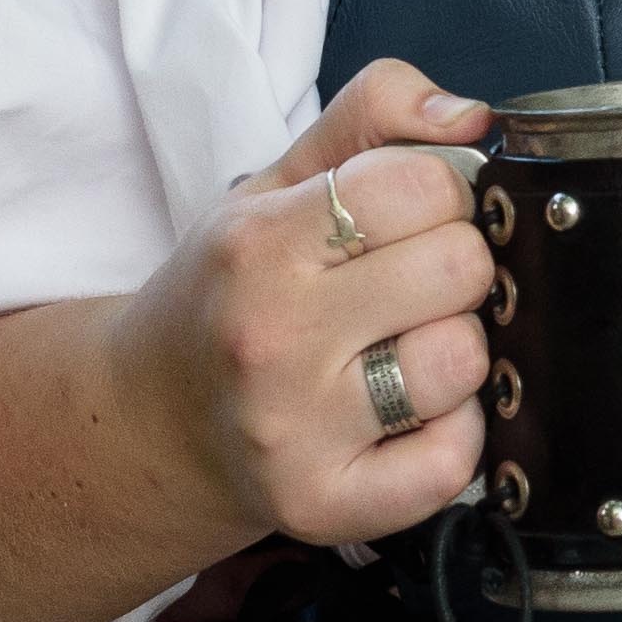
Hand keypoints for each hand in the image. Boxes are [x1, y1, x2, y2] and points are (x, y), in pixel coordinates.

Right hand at [111, 60, 501, 552]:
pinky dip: (453, 435)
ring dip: (457, 351)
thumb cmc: (228, 293)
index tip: (411, 220)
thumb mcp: (275, 184)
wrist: (148, 420)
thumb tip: (472, 118)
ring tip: (401, 350)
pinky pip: (454, 461)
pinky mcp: (322, 505)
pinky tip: (408, 417)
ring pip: (466, 361)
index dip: (442, 195)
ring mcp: (294, 430)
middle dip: (456, 268)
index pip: (425, 185)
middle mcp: (269, 338)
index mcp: (259, 244)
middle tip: (408, 288)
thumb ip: (373, 116)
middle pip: (462, 268)